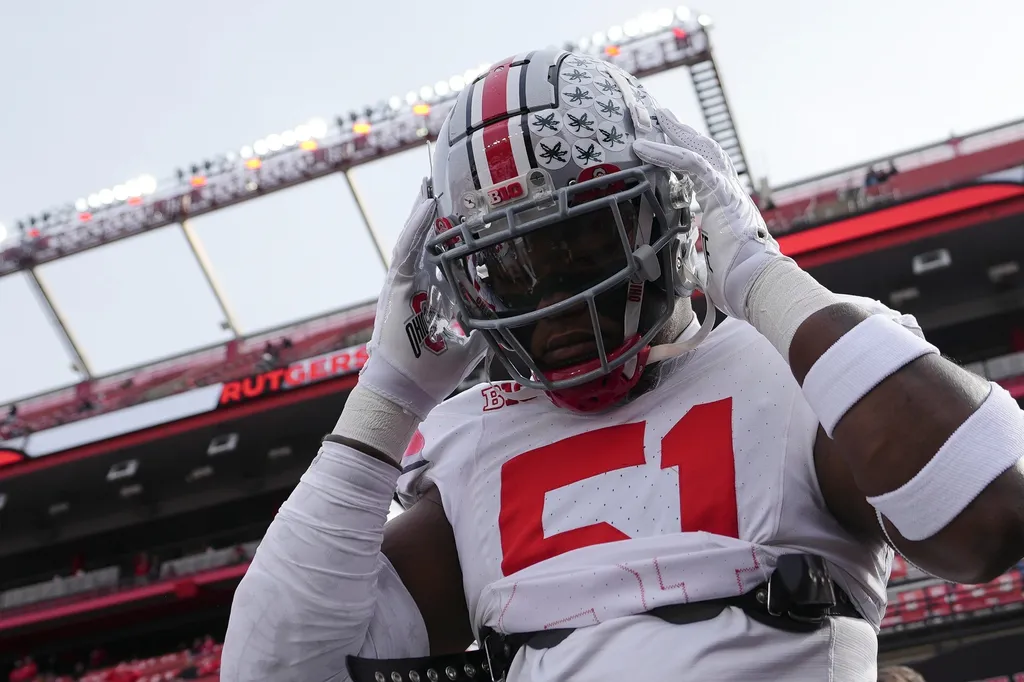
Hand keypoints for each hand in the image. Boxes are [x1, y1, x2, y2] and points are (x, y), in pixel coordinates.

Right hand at [357, 181, 488, 419]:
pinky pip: (407, 250)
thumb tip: (508, 314)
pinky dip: (417, 226)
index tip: (462, 213)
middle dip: (432, 213)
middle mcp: (414, 286)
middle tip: (442, 184)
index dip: (449, 233)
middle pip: (423, 241)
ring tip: (433, 183)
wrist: (404, 393)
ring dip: (422, 210)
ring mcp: (403, 285)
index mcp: (428, 296)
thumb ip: (484, 325)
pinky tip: (427, 204)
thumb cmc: (431, 374)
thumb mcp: (469, 344)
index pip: (439, 256)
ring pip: (413, 238)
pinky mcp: (396, 287)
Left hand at [633, 109, 782, 320]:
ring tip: (652, 118)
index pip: (705, 170)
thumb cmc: (735, 282)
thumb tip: (679, 269)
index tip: (667, 142)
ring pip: (698, 149)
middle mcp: (728, 192)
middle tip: (660, 116)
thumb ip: (692, 258)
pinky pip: (691, 165)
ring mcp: (728, 190)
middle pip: (703, 150)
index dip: (686, 152)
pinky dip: (665, 154)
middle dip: (681, 132)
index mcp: (725, 205)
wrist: (757, 286)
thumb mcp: (705, 265)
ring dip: (673, 132)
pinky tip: (644, 148)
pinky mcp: (722, 194)